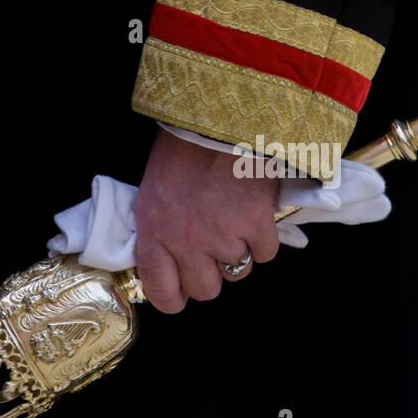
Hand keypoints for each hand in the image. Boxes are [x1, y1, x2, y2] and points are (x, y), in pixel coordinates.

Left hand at [134, 129, 279, 312]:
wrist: (216, 120)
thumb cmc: (181, 149)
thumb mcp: (153, 192)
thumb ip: (158, 231)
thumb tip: (167, 258)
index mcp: (154, 235)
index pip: (162, 293)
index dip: (175, 297)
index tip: (181, 290)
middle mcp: (187, 244)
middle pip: (206, 290)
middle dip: (211, 274)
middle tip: (213, 250)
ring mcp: (223, 238)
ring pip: (238, 272)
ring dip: (238, 253)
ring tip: (234, 223)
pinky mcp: (256, 226)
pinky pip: (264, 253)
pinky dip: (263, 239)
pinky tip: (255, 216)